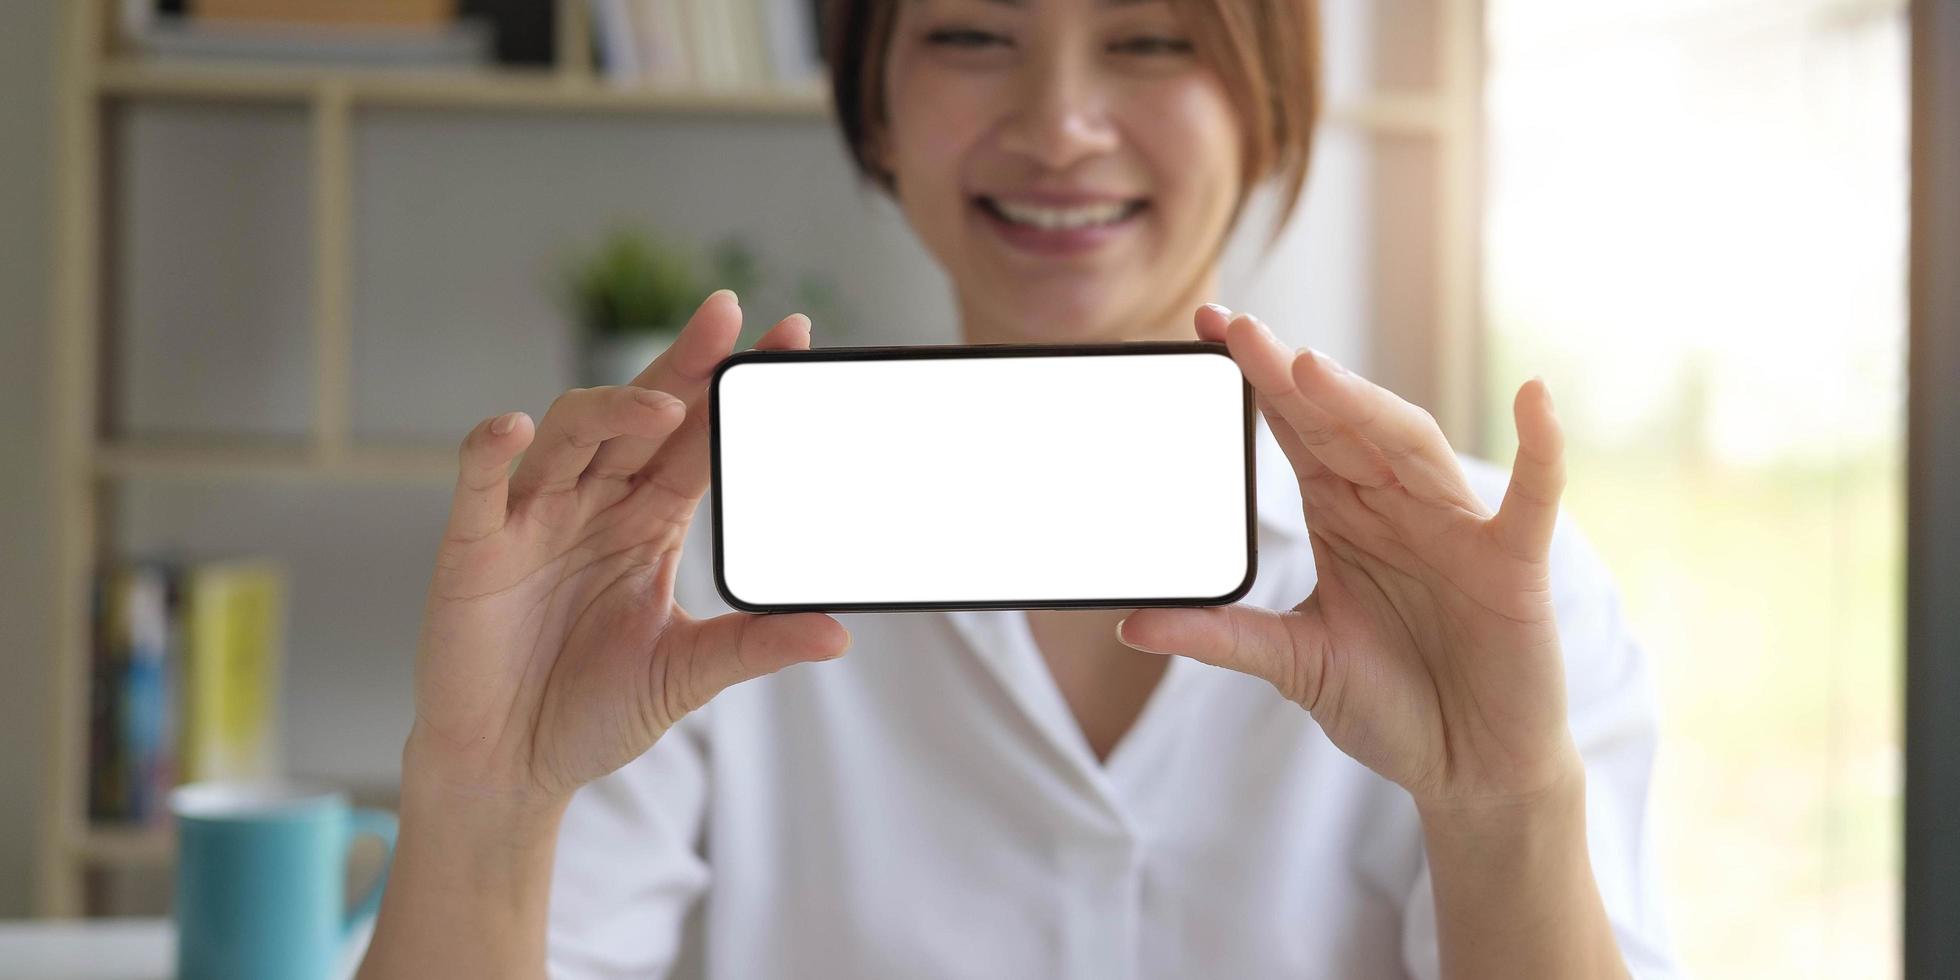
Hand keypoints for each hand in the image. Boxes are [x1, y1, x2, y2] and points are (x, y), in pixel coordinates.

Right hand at [406, 290, 851, 811]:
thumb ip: (755, 645)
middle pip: (642, 413)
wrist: (512, 768)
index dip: (735, 388)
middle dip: (684, 365)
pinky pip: (480, 484)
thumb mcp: (686, 673)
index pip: (702, 438)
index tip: (790, 337)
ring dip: (612, 409)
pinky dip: (489, 451)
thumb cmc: (593, 710)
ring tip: (661, 408)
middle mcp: (594, 503)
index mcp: (650, 520)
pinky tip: (510, 426)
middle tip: (728, 316)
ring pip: (570, 433)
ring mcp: (533, 519)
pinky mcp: (475, 548)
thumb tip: (840, 635)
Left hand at [1116, 305, 1578, 813]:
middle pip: (1340, 422)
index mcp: (1342, 512)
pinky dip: (1541, 448)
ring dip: (1364, 404)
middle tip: (1239, 331)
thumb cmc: (1390, 704)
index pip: (1292, 428)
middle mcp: (1396, 504)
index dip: (1255, 379)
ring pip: (1410, 445)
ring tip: (1310, 369)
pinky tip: (1533, 399)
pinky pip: (1533, 497)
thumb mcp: (1293, 663)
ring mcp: (1456, 527)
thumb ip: (1221, 636)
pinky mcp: (1512, 563)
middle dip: (1290, 376)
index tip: (1205, 328)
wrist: (1467, 768)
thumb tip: (1131, 626)